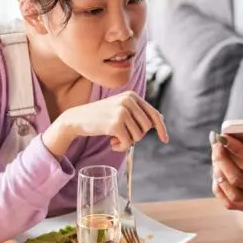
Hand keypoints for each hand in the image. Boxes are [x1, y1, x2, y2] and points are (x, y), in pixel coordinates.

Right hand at [46, 91, 168, 154]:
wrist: (78, 119)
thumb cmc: (101, 116)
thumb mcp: (121, 108)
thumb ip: (138, 112)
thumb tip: (160, 118)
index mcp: (132, 96)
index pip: (154, 114)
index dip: (161, 128)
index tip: (165, 139)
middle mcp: (128, 101)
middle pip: (146, 128)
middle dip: (137, 136)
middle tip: (123, 135)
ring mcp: (122, 111)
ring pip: (138, 136)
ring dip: (127, 142)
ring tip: (115, 137)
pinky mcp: (115, 123)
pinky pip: (128, 142)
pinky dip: (121, 146)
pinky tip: (112, 142)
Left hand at [211, 131, 242, 242]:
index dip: (237, 148)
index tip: (224, 136)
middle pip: (237, 175)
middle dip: (222, 157)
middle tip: (215, 141)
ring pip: (231, 190)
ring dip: (218, 172)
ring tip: (215, 156)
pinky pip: (231, 203)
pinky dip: (220, 190)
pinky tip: (217, 177)